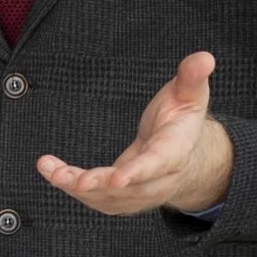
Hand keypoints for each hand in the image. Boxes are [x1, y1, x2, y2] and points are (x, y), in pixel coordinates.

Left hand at [37, 51, 234, 215]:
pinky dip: (74, 188)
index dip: (138, 172)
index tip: (118, 178)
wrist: (184, 154)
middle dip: (100, 185)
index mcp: (175, 151)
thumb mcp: (190, 94)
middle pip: (130, 188)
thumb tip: (204, 57)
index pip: (158, 164)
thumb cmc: (182, 120)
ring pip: (110, 199)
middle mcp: (159, 179)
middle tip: (74, 180)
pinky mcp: (123, 198)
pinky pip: (98, 200)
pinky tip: (53, 173)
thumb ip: (192, 76)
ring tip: (52, 172)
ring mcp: (141, 193)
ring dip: (79, 189)